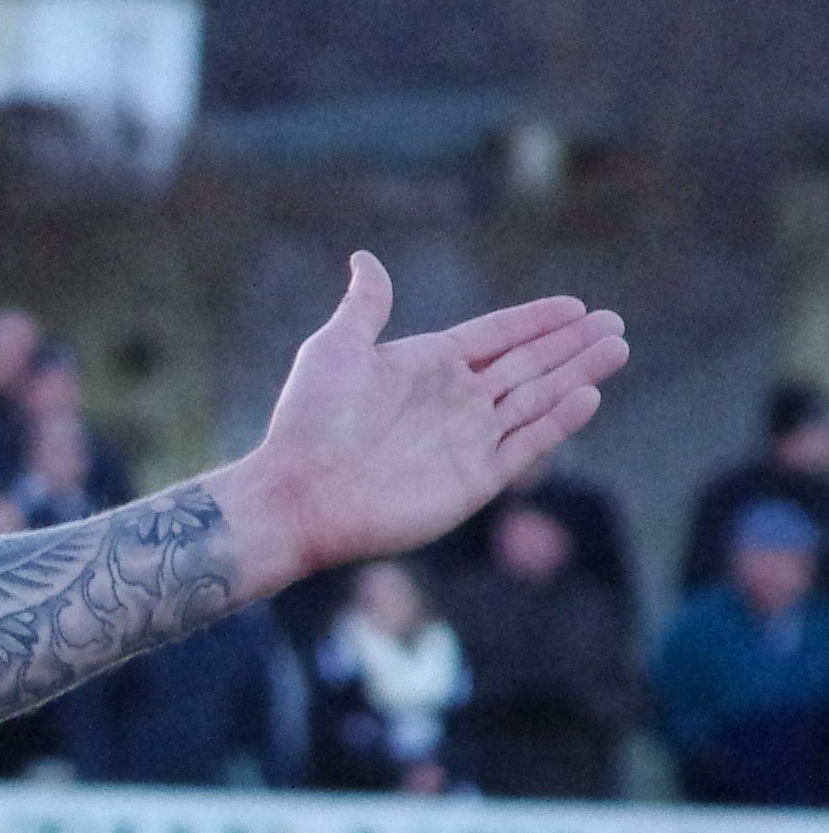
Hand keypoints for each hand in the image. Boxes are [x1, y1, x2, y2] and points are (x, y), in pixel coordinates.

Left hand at [233, 252, 627, 580]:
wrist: (296, 494)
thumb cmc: (309, 421)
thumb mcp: (336, 348)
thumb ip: (364, 306)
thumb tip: (364, 259)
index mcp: (426, 367)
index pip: (496, 337)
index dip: (535, 321)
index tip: (575, 305)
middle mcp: (453, 403)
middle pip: (527, 366)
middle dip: (571, 345)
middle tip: (614, 323)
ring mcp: (466, 442)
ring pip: (536, 400)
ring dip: (577, 374)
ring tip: (617, 347)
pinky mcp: (473, 481)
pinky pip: (525, 445)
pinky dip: (557, 422)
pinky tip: (588, 395)